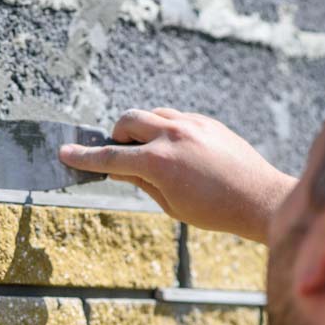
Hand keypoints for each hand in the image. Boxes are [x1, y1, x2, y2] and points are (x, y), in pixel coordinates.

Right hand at [59, 108, 296, 242]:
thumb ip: (139, 180)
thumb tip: (118, 167)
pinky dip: (164, 129)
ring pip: (151, 113)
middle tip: (122, 154)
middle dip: (117, 135)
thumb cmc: (215, 211)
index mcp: (159, 162)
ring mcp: (192, 124)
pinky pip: (174, 116)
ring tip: (151, 153)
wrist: (260, 199)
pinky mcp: (207, 122)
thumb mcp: (169, 203)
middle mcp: (173, 136)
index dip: (84, 156)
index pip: (110, 156)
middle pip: (127, 120)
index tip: (65, 152)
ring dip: (141, 129)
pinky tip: (175, 150)